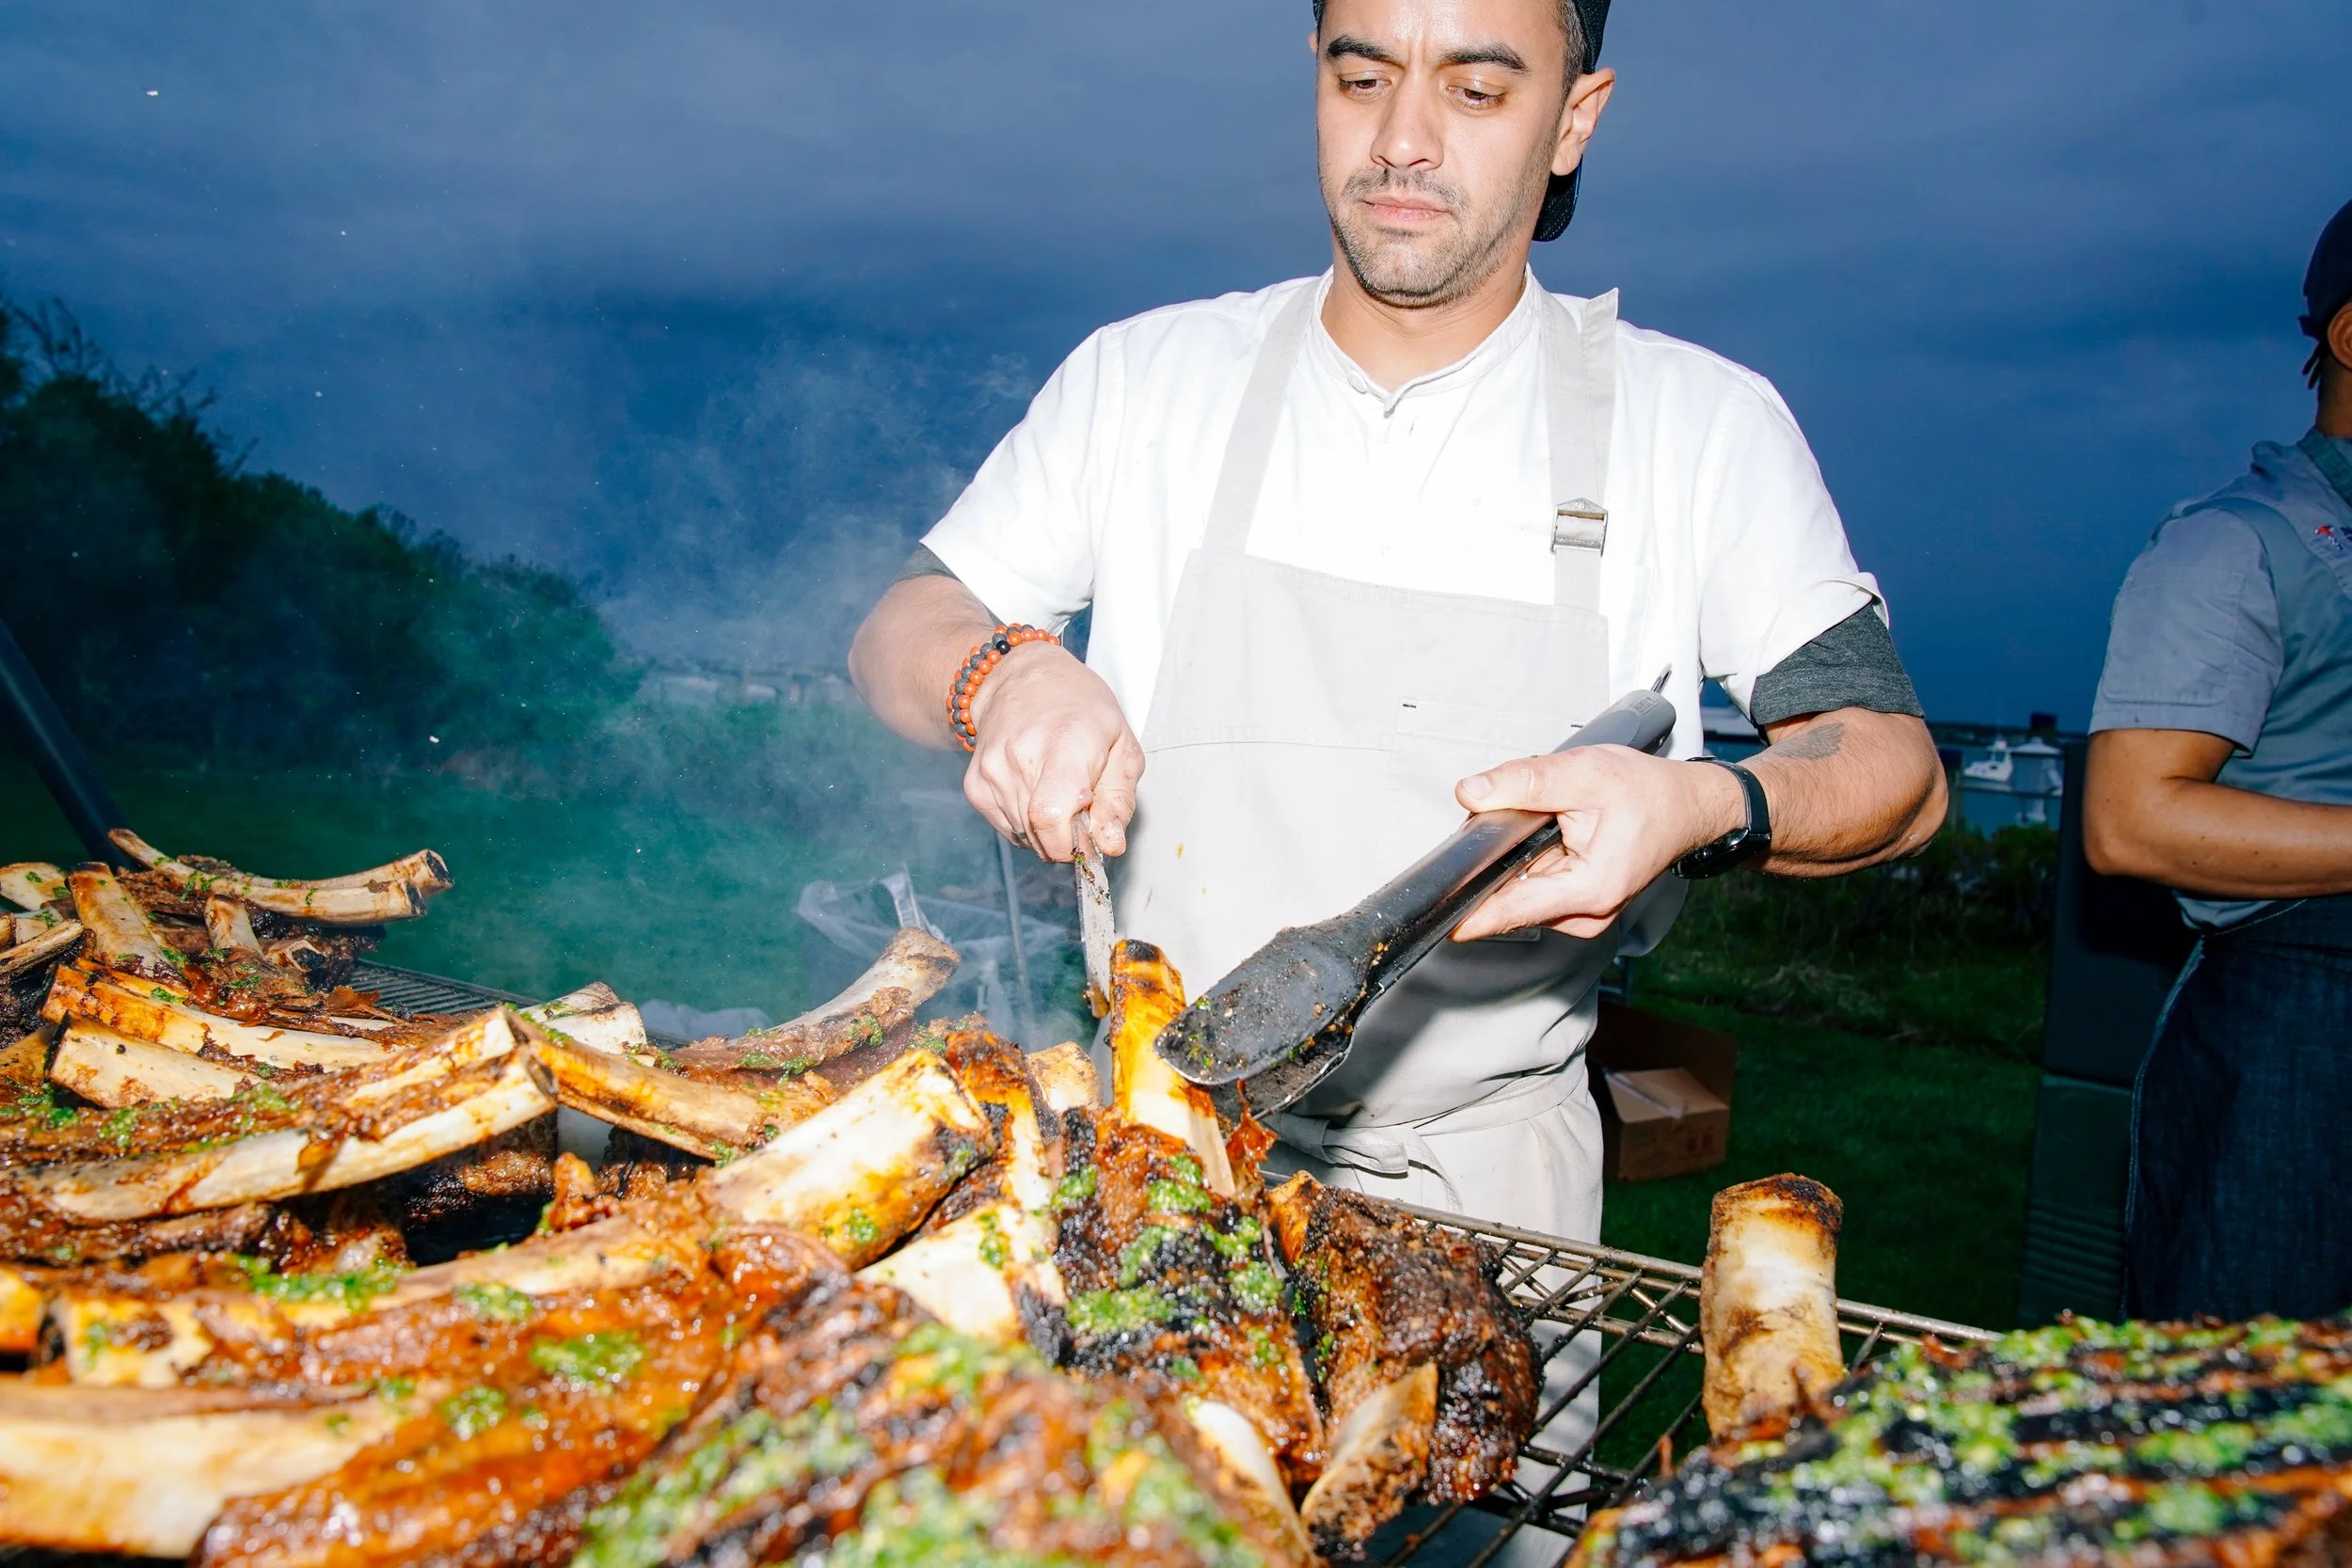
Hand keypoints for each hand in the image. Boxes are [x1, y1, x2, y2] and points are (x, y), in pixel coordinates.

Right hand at [963, 642, 1144, 861]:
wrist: (1019, 678)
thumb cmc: (1079, 706)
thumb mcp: (1122, 743)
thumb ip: (1119, 800)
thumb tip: (1109, 846)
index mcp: (1064, 744)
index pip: (1051, 816)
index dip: (1072, 843)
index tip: (1089, 837)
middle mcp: (1020, 758)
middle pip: (1040, 835)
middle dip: (1068, 840)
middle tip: (1081, 812)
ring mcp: (991, 773)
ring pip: (1025, 837)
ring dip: (1048, 832)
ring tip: (1059, 793)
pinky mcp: (974, 786)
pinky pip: (1007, 829)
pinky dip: (1027, 824)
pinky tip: (1036, 791)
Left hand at [1449, 747, 1743, 939]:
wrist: (1689, 806)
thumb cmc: (1650, 792)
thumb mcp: (1585, 773)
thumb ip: (1525, 782)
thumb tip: (1472, 792)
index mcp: (1590, 890)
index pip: (1509, 911)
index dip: (1466, 910)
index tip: (1431, 915)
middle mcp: (1584, 914)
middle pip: (1508, 894)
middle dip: (1502, 857)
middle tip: (1530, 817)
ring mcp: (1580, 915)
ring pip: (1519, 889)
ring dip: (1520, 856)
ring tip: (1555, 821)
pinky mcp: (1576, 906)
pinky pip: (1534, 886)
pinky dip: (1534, 860)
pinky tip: (1556, 835)